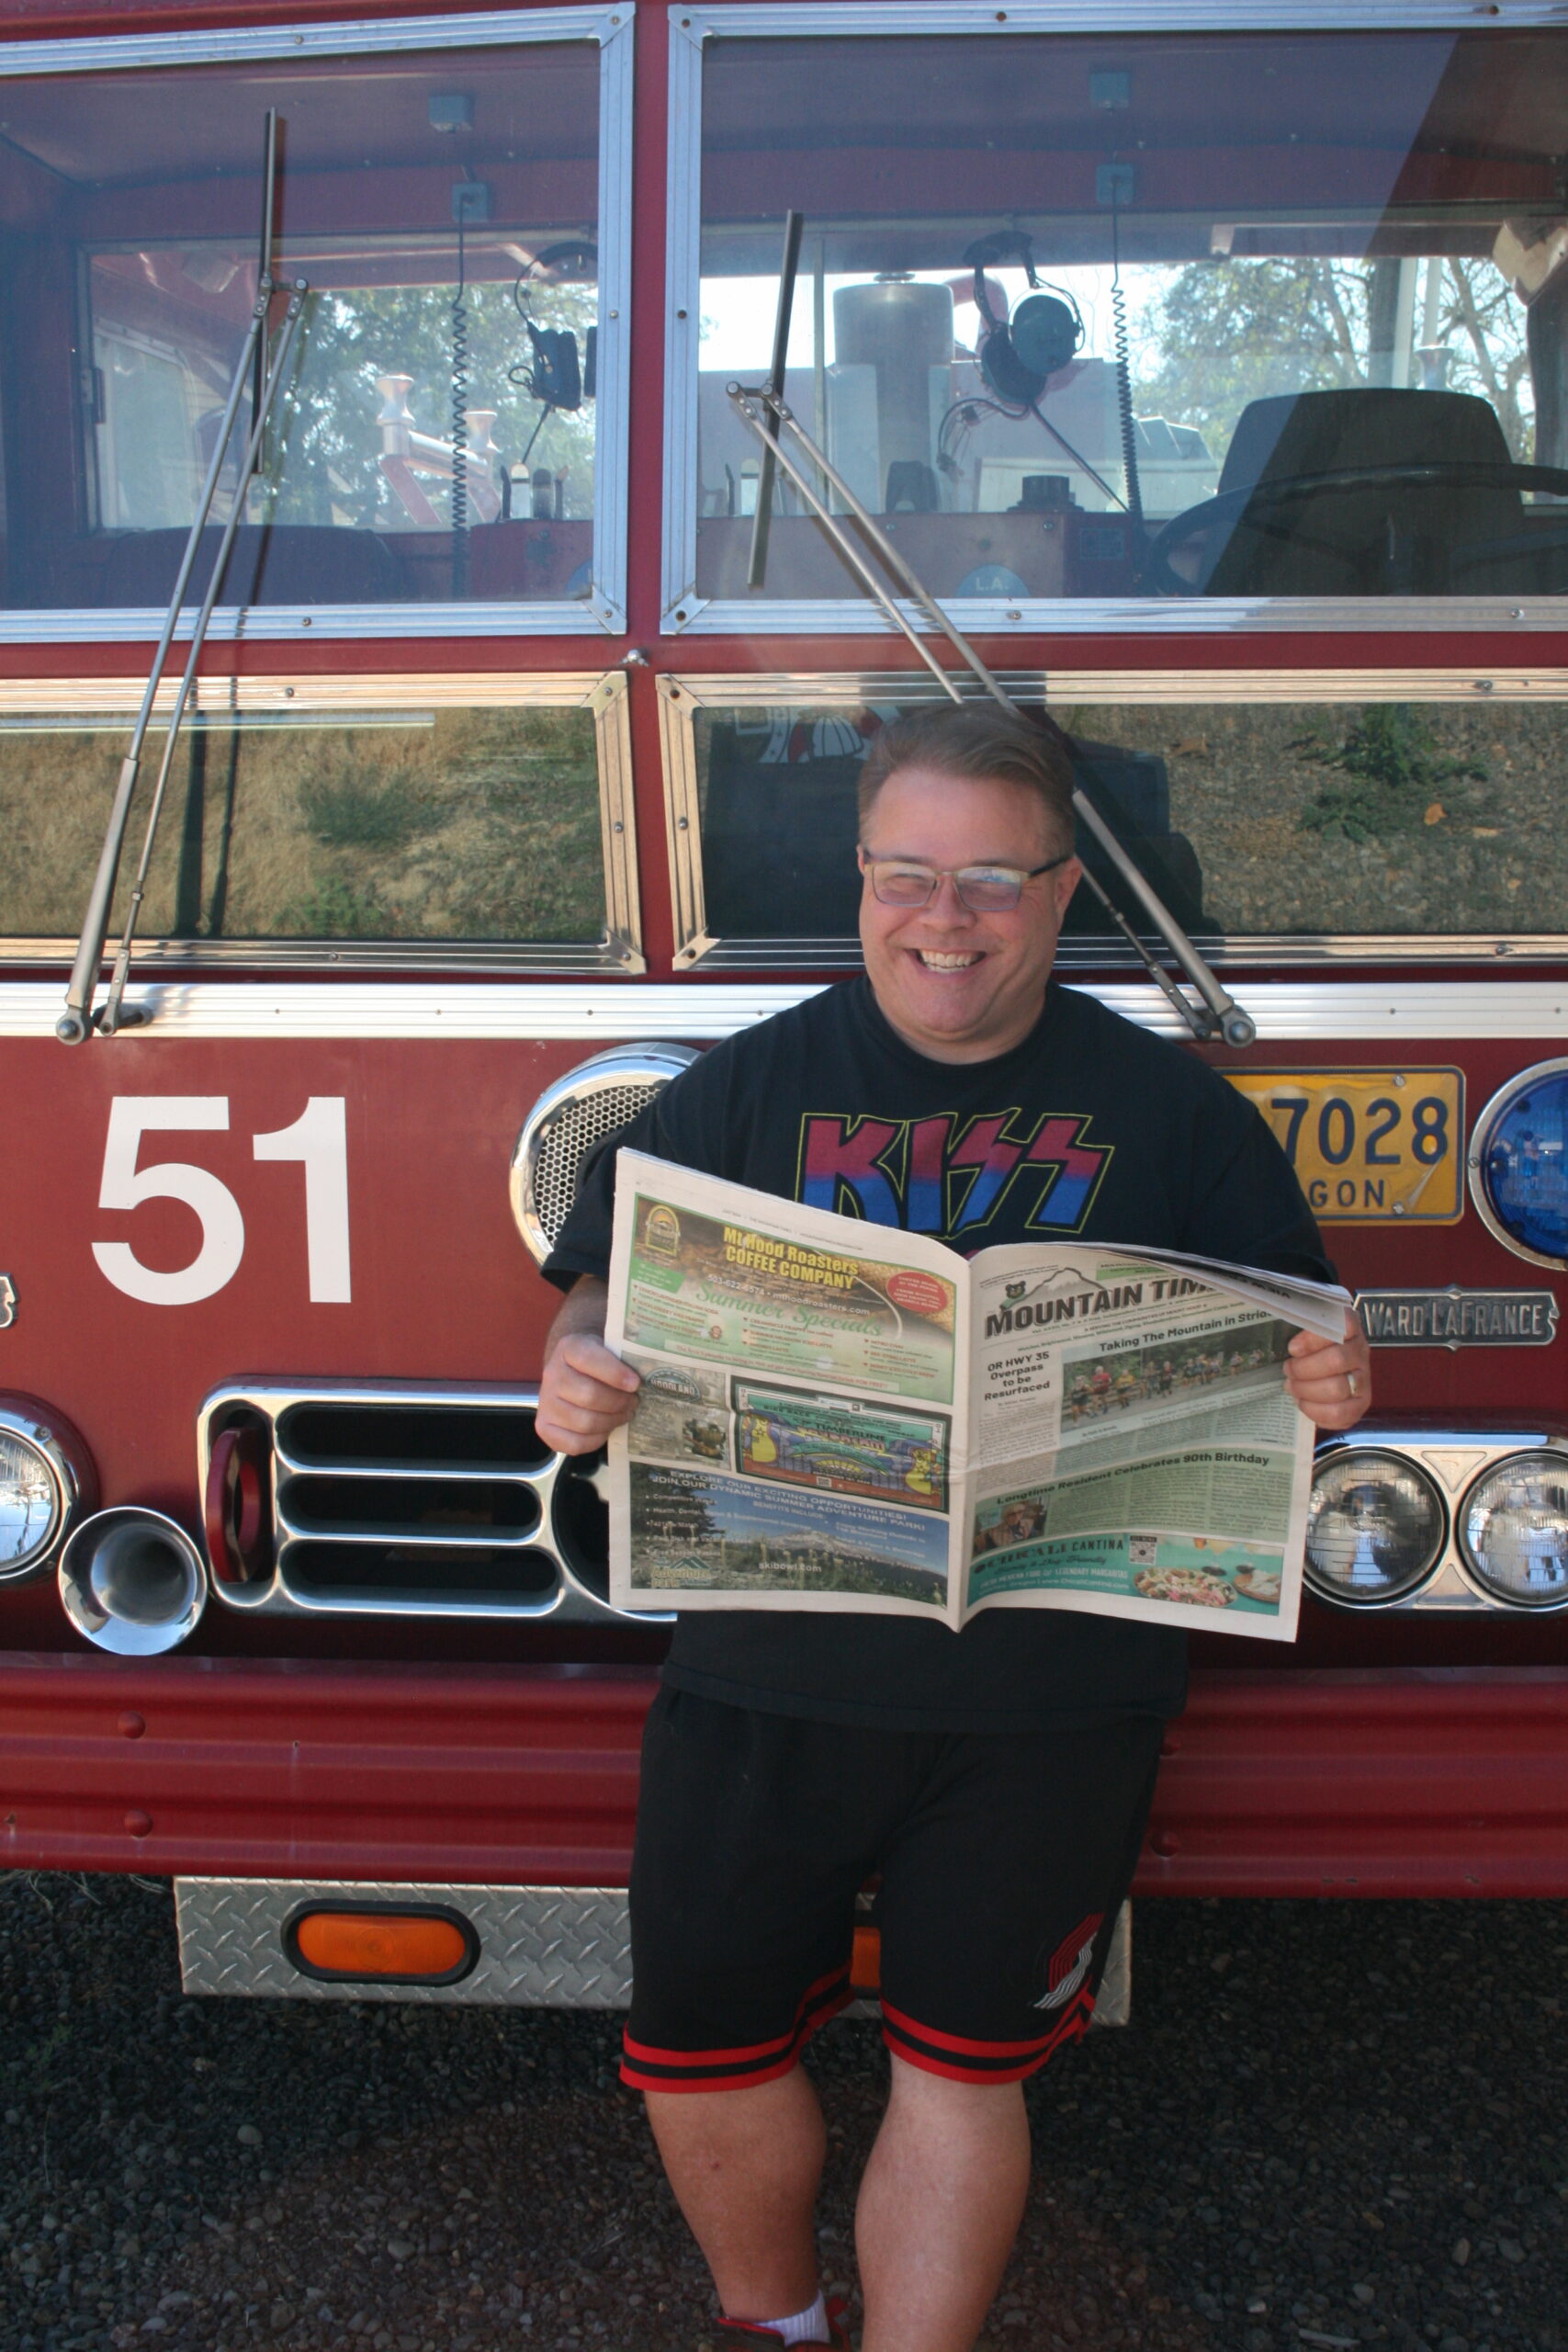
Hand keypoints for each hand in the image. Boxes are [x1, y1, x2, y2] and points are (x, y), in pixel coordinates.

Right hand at [536, 1331, 640, 1454]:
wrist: (572, 1370)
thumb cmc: (598, 1361)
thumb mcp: (608, 1348)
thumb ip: (624, 1357)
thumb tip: (653, 1373)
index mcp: (569, 1348)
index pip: (590, 1360)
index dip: (615, 1374)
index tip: (636, 1383)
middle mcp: (552, 1374)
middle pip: (589, 1396)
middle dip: (619, 1402)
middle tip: (634, 1402)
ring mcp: (545, 1402)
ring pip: (584, 1422)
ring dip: (611, 1421)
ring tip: (624, 1414)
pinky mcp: (544, 1427)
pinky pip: (574, 1444)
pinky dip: (596, 1440)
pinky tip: (606, 1428)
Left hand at [1285, 1309, 1370, 1430]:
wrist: (1324, 1381)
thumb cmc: (1308, 1353)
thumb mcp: (1303, 1334)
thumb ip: (1295, 1326)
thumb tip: (1270, 1323)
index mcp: (1349, 1328)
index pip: (1343, 1324)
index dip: (1314, 1338)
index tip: (1292, 1348)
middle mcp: (1361, 1351)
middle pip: (1337, 1359)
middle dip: (1303, 1368)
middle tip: (1287, 1369)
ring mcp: (1364, 1378)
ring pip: (1337, 1387)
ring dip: (1306, 1390)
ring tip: (1292, 1386)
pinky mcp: (1361, 1403)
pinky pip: (1340, 1412)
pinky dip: (1315, 1410)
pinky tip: (1303, 1402)